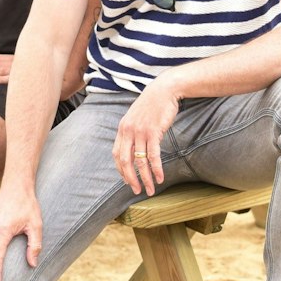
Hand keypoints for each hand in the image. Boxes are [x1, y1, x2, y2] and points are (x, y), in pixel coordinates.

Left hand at [114, 80, 179, 194]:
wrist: (164, 90)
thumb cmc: (152, 104)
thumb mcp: (136, 117)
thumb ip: (132, 131)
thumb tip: (134, 147)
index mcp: (122, 129)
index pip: (117, 154)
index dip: (121, 170)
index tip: (127, 180)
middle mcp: (128, 131)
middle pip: (126, 161)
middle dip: (131, 179)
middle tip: (137, 191)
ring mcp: (140, 132)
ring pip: (140, 161)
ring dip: (145, 178)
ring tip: (150, 189)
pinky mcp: (153, 132)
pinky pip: (153, 155)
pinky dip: (156, 169)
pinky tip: (159, 178)